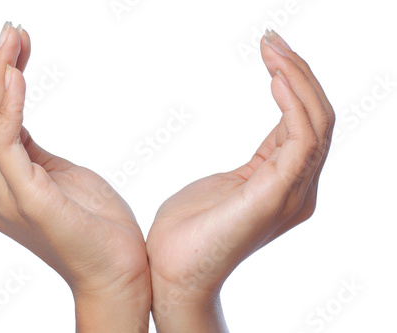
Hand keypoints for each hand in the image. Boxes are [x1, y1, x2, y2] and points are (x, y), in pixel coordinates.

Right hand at [0, 22, 149, 331]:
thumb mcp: (60, 177)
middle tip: (11, 31)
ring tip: (12, 41)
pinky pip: (7, 144)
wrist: (120, 271)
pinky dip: (9, 105)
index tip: (14, 47)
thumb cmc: (97, 226)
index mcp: (3, 186)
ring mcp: (7, 199)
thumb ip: (31, 153)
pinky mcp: (30, 202)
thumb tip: (17, 121)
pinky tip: (16, 75)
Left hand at [146, 30, 334, 331]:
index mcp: (285, 184)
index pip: (306, 126)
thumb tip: (270, 138)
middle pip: (318, 118)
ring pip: (316, 123)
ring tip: (273, 50)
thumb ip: (257, 162)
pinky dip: (292, 103)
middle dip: (299, 73)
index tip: (271, 53)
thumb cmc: (188, 230)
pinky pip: (300, 139)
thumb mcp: (228, 183)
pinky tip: (274, 78)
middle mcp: (297, 188)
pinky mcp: (274, 195)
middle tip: (272, 41)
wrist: (170, 271)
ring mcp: (290, 193)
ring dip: (296, 79)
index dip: (294, 86)